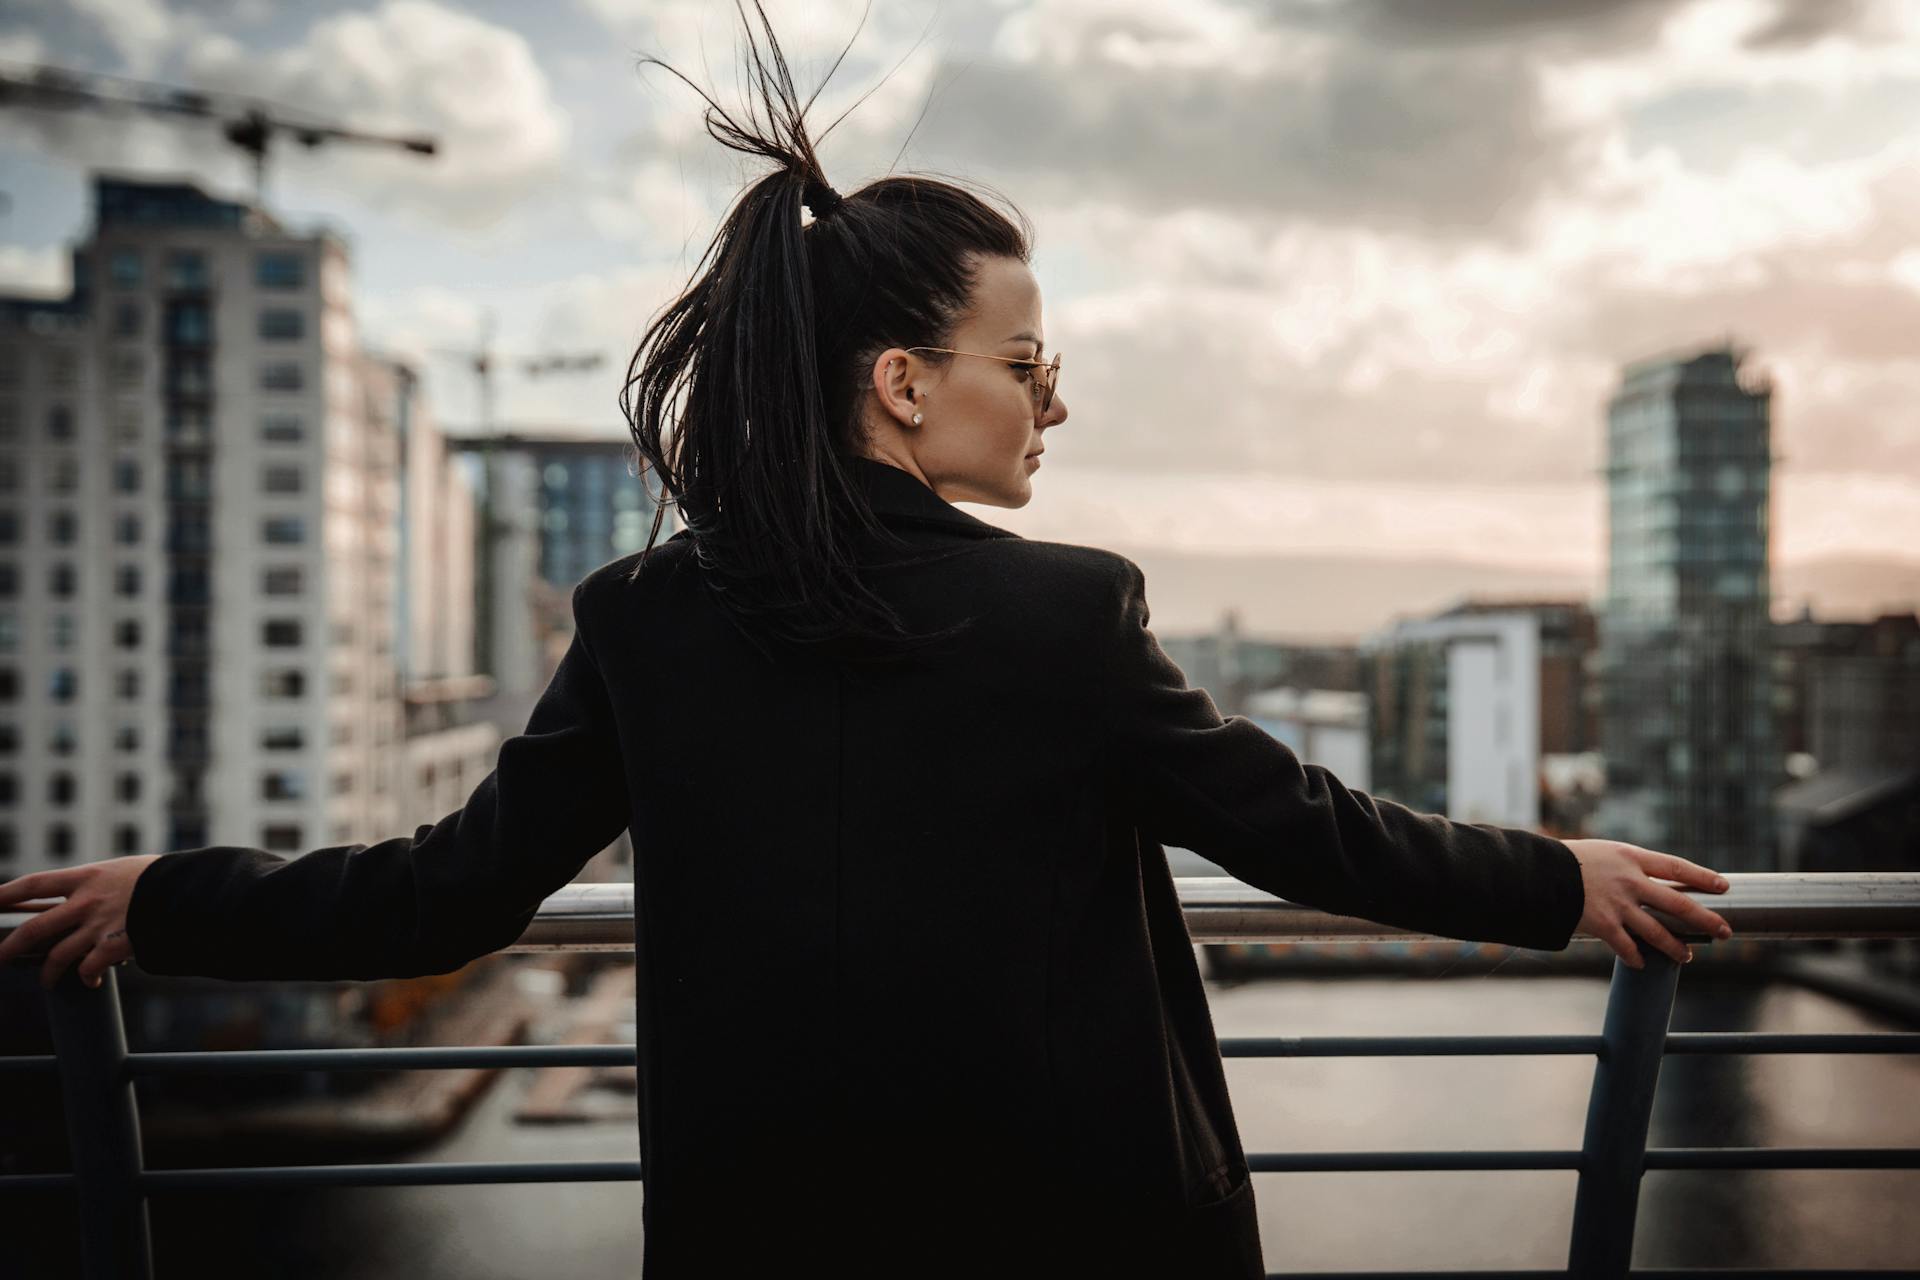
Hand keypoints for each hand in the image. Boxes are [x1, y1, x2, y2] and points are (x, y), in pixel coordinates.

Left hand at [0, 855, 161, 989]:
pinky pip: (89, 969)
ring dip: (48, 973)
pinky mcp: (115, 947)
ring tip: (47, 982)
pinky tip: (92, 982)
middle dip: (9, 948)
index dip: (4, 894)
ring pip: (57, 957)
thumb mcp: (122, 871)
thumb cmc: (161, 878)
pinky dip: (86, 979)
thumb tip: (76, 900)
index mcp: (86, 877)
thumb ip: (96, 885)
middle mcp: (86, 902)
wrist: (191, 890)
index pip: (33, 884)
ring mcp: (99, 926)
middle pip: (34, 929)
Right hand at [1564, 839, 1732, 969]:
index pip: (1677, 867)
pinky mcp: (1603, 924)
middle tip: (1724, 931)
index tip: (1723, 886)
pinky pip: (1626, 947)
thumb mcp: (1604, 853)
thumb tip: (1651, 884)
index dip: (1703, 877)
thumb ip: (1629, 867)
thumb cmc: (1569, 860)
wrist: (1539, 872)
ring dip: (1675, 946)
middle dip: (1705, 919)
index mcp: (1631, 858)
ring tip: (1686, 956)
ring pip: (1657, 932)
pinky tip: (1643, 964)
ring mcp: (1617, 905)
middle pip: (1678, 903)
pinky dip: (1636, 957)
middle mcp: (1630, 881)